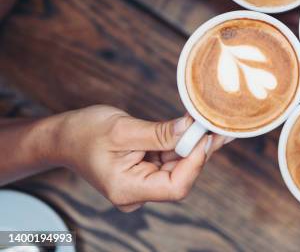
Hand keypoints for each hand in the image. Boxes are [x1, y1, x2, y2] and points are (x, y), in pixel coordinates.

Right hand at [54, 105, 228, 211]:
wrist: (63, 137)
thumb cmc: (85, 133)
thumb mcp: (123, 129)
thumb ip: (159, 133)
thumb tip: (191, 128)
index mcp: (127, 189)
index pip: (176, 186)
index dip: (196, 162)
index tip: (206, 136)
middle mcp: (137, 193)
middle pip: (181, 177)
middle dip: (199, 150)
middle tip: (218, 126)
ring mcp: (141, 184)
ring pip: (178, 167)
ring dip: (193, 145)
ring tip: (210, 124)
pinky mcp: (145, 172)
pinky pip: (170, 160)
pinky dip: (182, 144)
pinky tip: (198, 129)